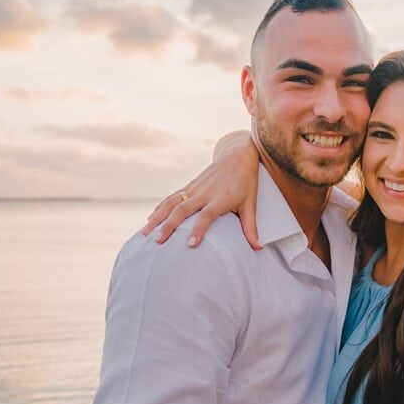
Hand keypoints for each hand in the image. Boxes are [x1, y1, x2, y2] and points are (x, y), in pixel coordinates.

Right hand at [141, 130, 261, 248]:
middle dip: (169, 226)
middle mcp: (205, 192)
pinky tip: (150, 219)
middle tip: (158, 241)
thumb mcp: (251, 203)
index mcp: (221, 198)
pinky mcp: (189, 185)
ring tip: (145, 233)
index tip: (191, 244)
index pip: (207, 215)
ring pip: (172, 202)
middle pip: (183, 209)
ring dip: (157, 217)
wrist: (238, 155)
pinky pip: (171, 197)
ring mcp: (194, 188)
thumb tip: (258, 248)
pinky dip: (159, 208)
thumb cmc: (246, 181)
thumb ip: (251, 227)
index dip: (199, 229)